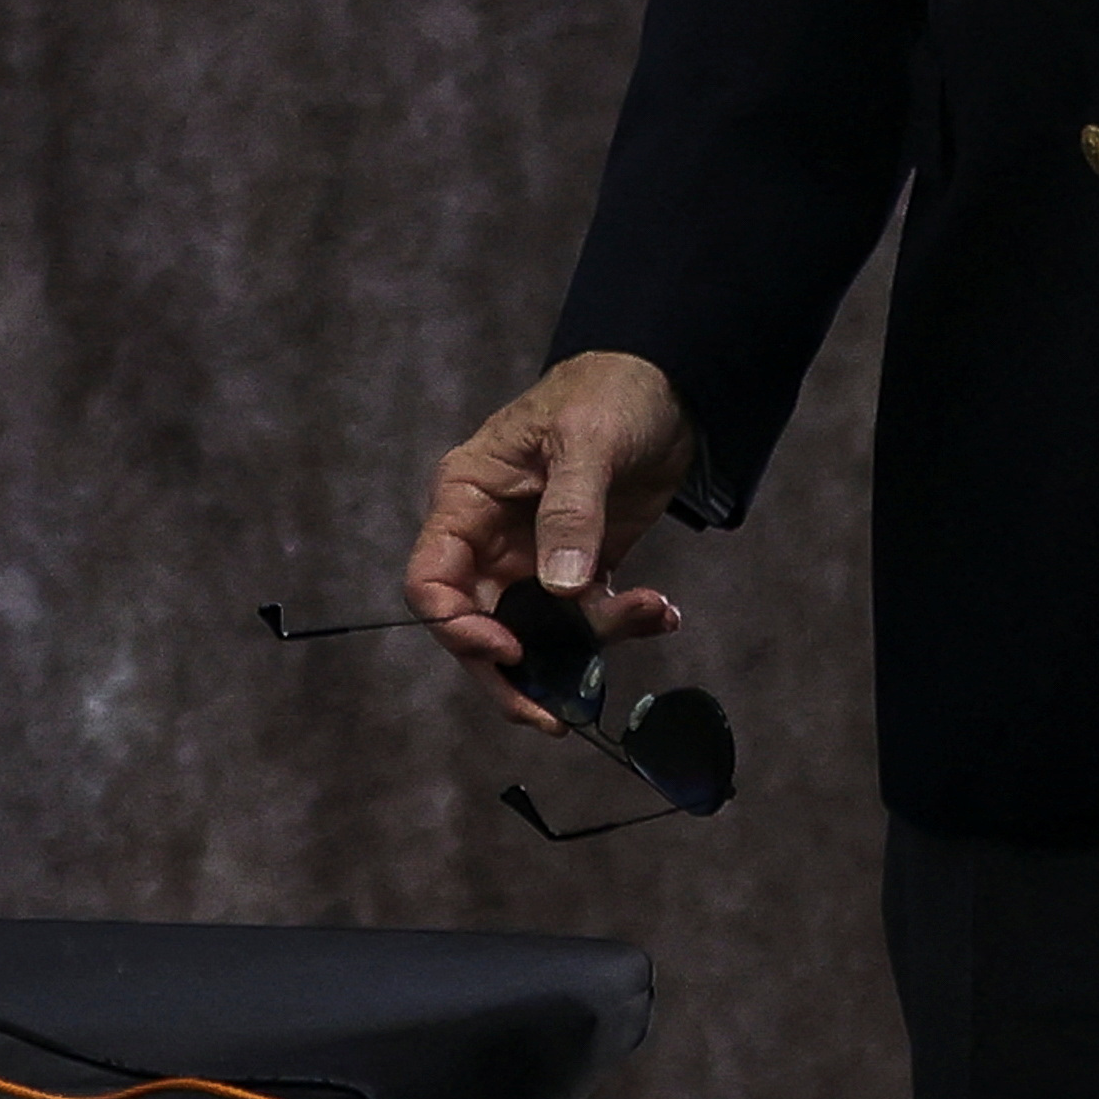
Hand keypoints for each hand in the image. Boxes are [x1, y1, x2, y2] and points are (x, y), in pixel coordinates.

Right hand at [404, 352, 696, 728]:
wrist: (667, 384)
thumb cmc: (609, 392)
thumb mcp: (587, 442)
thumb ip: (571, 513)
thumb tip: (562, 589)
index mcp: (467, 498)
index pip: (432, 580)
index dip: (457, 628)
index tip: (510, 651)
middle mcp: (490, 537)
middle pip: (476, 627)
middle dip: (514, 674)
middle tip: (555, 715)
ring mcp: (533, 557)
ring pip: (536, 633)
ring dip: (587, 645)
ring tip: (651, 613)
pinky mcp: (578, 567)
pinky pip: (585, 619)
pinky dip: (622, 626)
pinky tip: (660, 611)